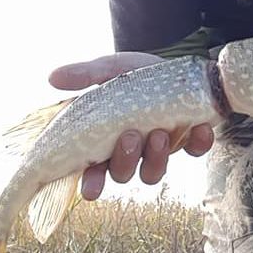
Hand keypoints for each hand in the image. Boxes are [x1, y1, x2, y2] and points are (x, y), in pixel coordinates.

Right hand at [48, 53, 214, 198]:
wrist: (179, 64)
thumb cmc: (138, 73)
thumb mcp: (111, 70)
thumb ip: (86, 75)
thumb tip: (52, 77)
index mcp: (107, 139)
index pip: (93, 171)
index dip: (92, 183)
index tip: (92, 189)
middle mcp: (132, 150)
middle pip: (122, 173)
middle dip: (125, 160)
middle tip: (130, 137)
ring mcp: (161, 147)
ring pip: (154, 171)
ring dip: (157, 157)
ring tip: (160, 133)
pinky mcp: (189, 139)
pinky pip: (195, 150)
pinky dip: (199, 142)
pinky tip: (200, 128)